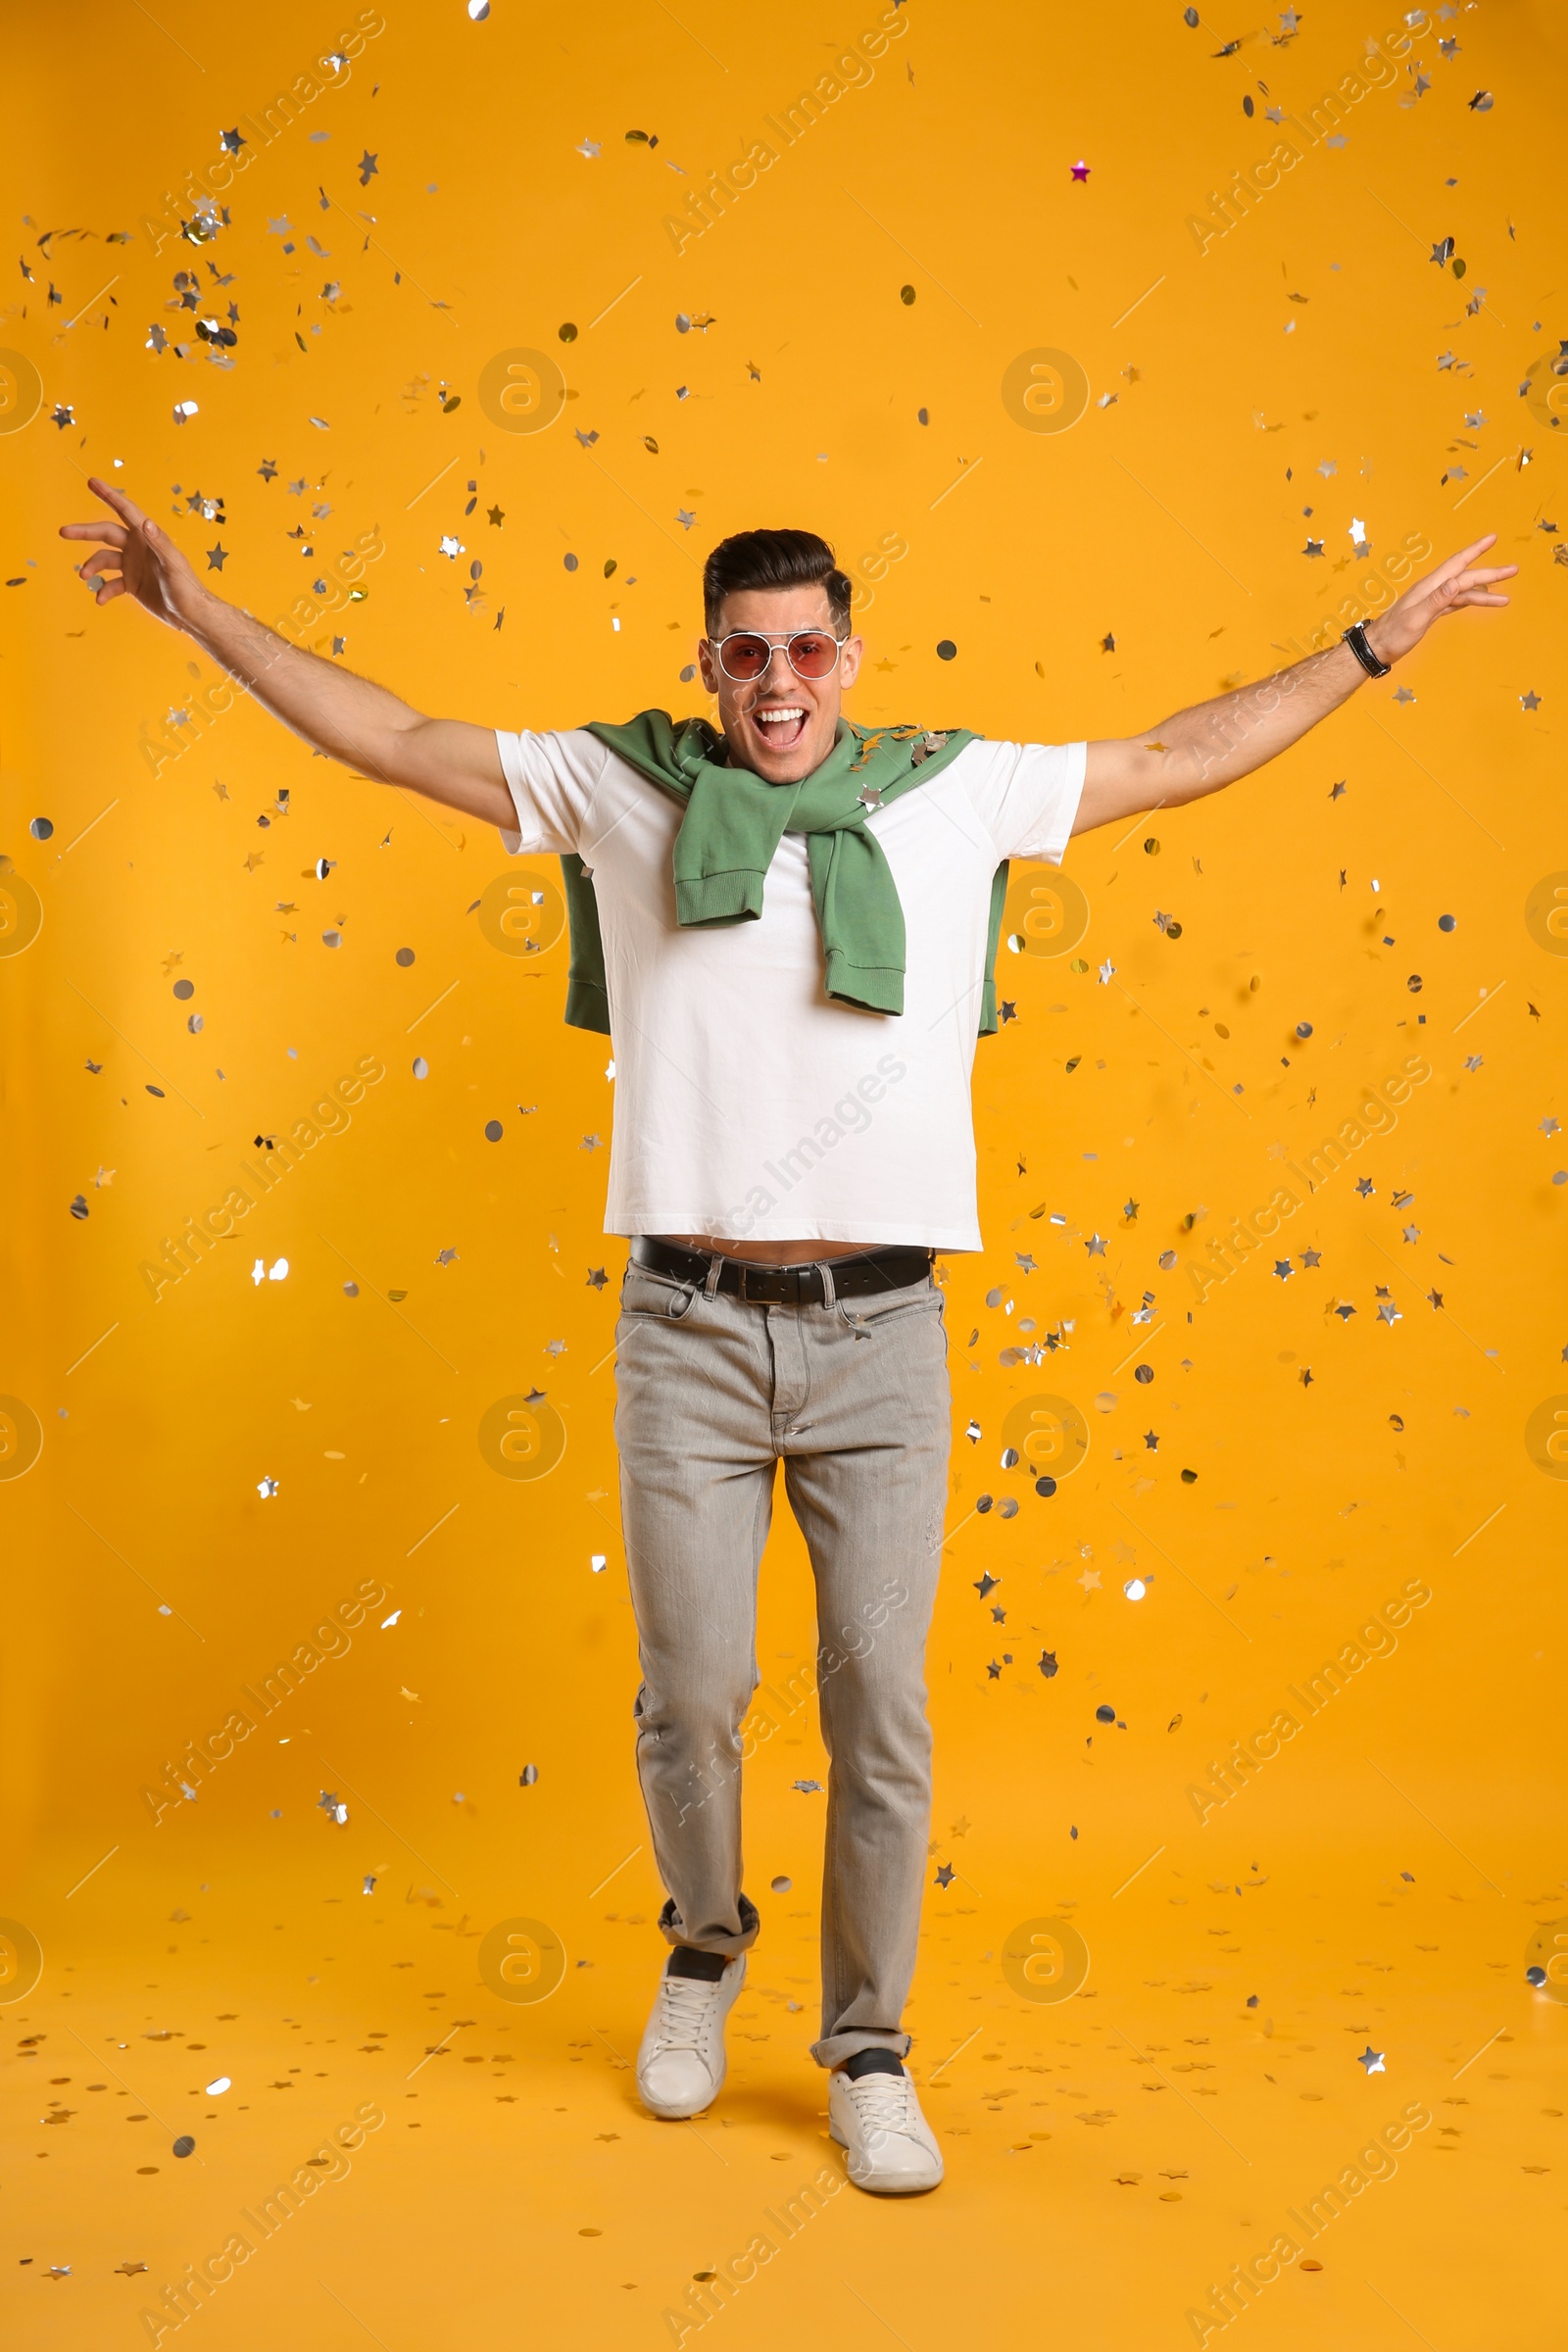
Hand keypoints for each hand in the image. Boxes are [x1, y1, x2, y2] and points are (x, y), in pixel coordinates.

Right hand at [59, 477, 207, 630]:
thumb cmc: (187, 588)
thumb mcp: (173, 565)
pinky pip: (111, 583)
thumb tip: (146, 522)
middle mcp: (137, 547)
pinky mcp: (131, 584)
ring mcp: (133, 565)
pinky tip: (101, 600)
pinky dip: (103, 590)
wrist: (191, 615)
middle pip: (105, 533)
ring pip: (104, 559)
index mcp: (148, 537)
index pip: (126, 510)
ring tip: (84, 576)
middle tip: (64, 531)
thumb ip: (160, 543)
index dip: (109, 495)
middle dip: (84, 531)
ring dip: (92, 566)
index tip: (92, 482)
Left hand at [1366, 533, 1517, 665]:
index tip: (1493, 538)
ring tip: (1506, 598)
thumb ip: (1435, 601)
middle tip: (1513, 569)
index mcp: (1429, 587)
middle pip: (1466, 577)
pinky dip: (1471, 601)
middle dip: (1491, 573)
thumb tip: (1455, 582)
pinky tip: (1481, 601)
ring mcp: (1432, 601)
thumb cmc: (1392, 636)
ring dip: (1485, 593)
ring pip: (1463, 592)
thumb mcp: (1415, 619)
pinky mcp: (1431, 612)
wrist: (1376, 648)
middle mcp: (1432, 590)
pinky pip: (1456, 603)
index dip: (1476, 550)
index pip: (1457, 565)